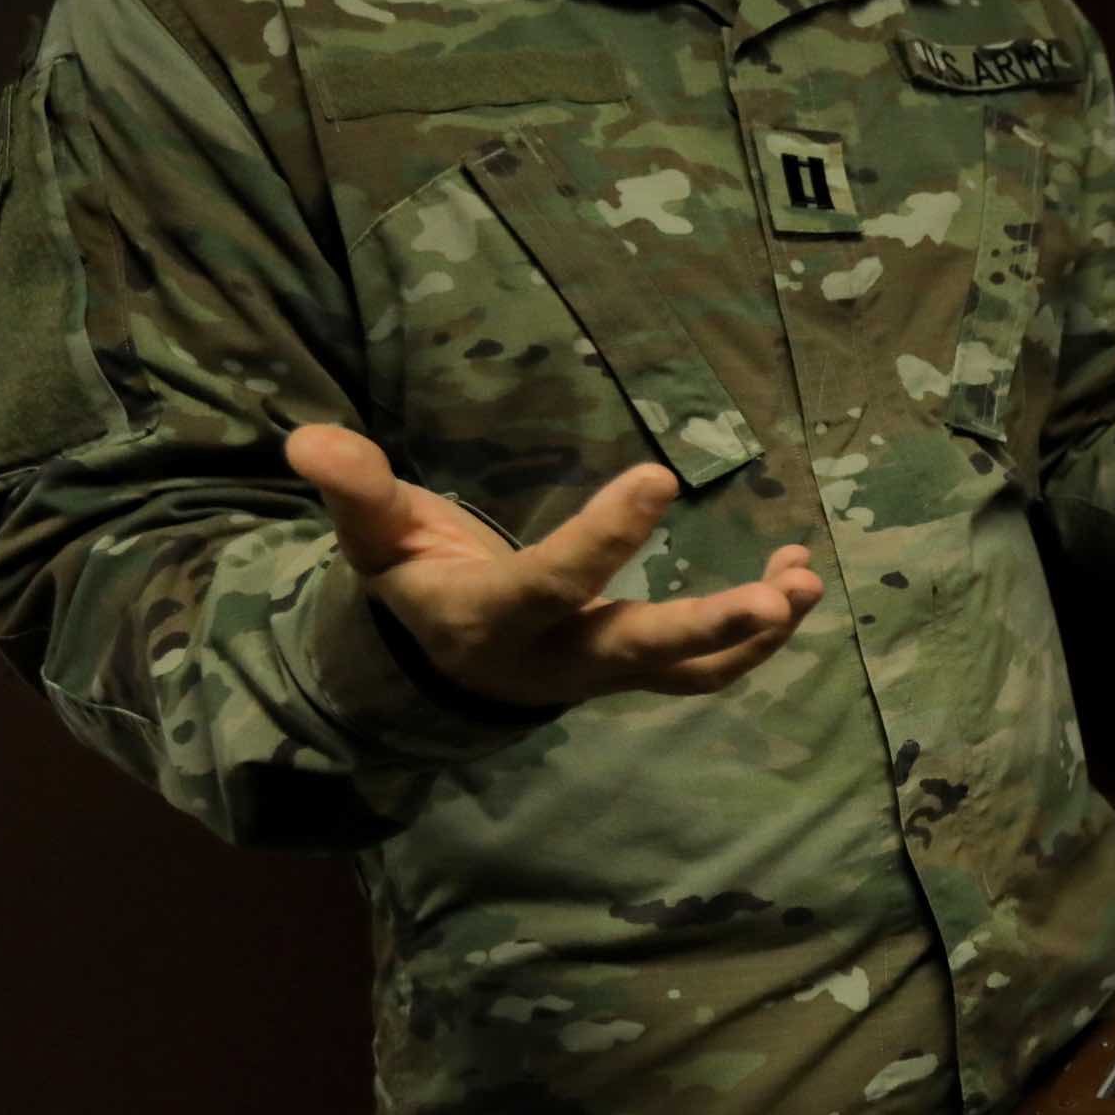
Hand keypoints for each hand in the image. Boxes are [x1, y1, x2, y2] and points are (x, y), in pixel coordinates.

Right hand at [284, 424, 822, 708]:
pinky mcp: (638, 676)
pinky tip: (797, 585)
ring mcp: (603, 676)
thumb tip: (308, 438)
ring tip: (806, 583)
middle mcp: (554, 659)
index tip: (659, 478)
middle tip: (778, 596)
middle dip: (708, 627)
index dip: (605, 537)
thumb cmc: (415, 580)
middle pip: (638, 651)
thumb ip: (355, 490)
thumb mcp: (375, 539)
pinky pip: (706, 673)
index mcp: (489, 619)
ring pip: (688, 672)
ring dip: (755, 635)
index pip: (553, 581)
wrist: (439, 667)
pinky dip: (758, 639)